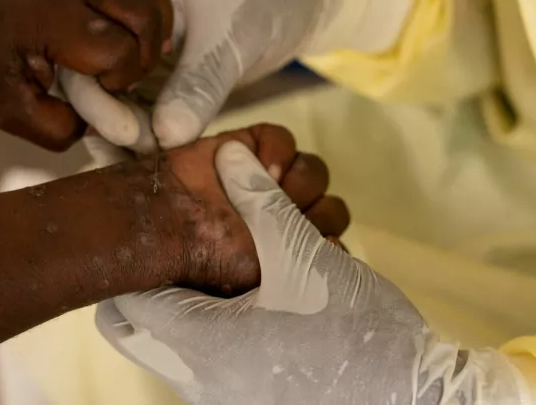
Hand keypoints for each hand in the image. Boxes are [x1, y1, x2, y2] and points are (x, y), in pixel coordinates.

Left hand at [0, 0, 179, 150]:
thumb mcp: (7, 111)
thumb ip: (57, 128)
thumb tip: (101, 121)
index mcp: (53, 18)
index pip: (119, 48)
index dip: (121, 78)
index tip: (100, 91)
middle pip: (144, 12)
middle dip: (146, 53)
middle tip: (126, 75)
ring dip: (160, 16)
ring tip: (153, 46)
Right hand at [65, 0, 328, 151]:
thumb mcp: (227, 37)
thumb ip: (198, 84)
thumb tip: (166, 136)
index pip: (88, 52)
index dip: (99, 98)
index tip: (127, 134)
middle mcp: (118, 28)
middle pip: (93, 82)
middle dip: (111, 124)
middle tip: (143, 155)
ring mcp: (137, 57)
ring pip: (118, 104)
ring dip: (129, 136)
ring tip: (149, 167)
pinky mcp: (159, 82)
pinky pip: (144, 113)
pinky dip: (149, 136)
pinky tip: (160, 162)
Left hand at [97, 142, 530, 404]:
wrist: (411, 401)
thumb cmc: (357, 334)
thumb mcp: (306, 257)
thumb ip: (262, 203)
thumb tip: (230, 156)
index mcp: (199, 342)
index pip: (124, 300)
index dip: (137, 255)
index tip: (158, 225)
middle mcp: (195, 378)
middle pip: (139, 325)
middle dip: (158, 279)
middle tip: (188, 246)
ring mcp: (218, 396)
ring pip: (175, 342)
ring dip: (194, 298)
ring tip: (232, 265)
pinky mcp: (244, 401)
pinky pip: (206, 360)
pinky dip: (220, 324)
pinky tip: (260, 299)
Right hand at [104, 124, 349, 294]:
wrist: (162, 221)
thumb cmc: (209, 257)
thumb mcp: (261, 269)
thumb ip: (304, 254)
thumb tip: (336, 243)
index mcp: (288, 254)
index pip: (334, 243)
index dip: (328, 239)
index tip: (312, 244)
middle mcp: (283, 218)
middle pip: (331, 207)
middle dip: (315, 212)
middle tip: (286, 219)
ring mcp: (269, 181)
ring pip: (313, 172)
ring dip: (299, 181)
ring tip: (271, 190)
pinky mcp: (252, 147)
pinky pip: (283, 139)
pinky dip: (276, 149)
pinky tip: (260, 165)